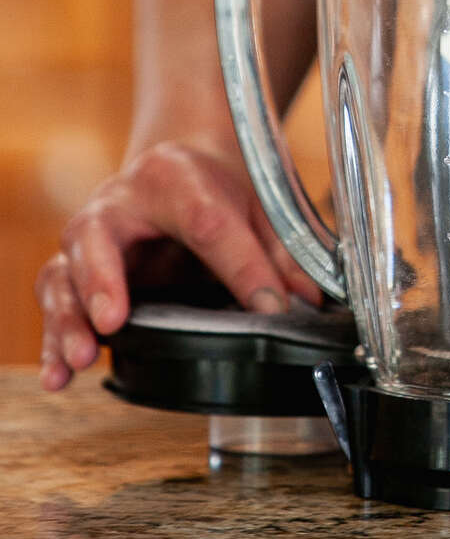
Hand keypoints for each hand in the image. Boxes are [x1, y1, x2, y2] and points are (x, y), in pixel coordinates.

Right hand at [36, 139, 321, 390]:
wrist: (177, 161)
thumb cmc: (216, 184)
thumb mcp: (257, 203)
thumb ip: (280, 251)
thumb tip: (306, 300)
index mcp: (175, 176)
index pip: (207, 221)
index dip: (241, 266)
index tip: (270, 306)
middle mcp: (119, 203)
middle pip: (99, 236)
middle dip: (102, 280)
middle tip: (113, 319)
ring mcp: (91, 238)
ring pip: (63, 273)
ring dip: (70, 318)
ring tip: (84, 356)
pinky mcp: (75, 271)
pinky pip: (54, 302)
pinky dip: (53, 340)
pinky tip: (59, 376)